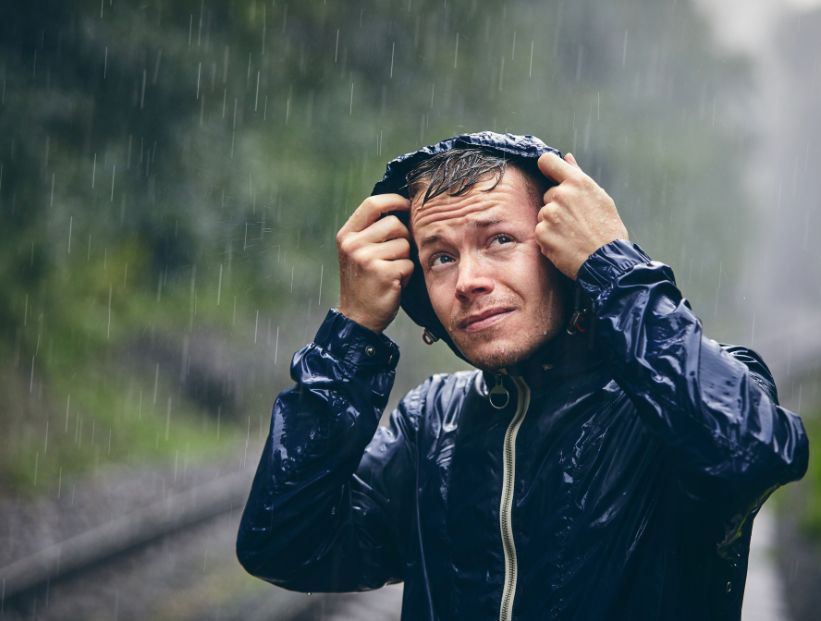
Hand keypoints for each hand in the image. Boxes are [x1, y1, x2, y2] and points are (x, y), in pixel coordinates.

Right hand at [336, 194, 413, 332]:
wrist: (357, 318)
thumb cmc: (364, 283)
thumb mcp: (358, 252)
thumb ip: (372, 231)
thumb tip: (402, 208)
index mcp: (346, 235)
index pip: (372, 203)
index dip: (394, 201)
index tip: (407, 205)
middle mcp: (353, 244)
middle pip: (394, 224)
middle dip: (403, 239)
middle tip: (394, 257)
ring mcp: (366, 258)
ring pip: (405, 244)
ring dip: (405, 259)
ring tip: (392, 272)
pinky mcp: (383, 273)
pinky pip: (409, 264)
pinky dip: (407, 275)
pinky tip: (394, 283)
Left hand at [535, 152, 628, 279]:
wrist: (607, 260)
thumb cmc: (607, 229)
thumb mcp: (599, 197)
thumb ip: (578, 176)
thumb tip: (567, 158)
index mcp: (577, 182)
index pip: (547, 161)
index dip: (547, 167)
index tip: (549, 174)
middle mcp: (560, 195)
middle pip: (548, 195)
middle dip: (557, 205)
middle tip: (576, 221)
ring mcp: (549, 214)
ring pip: (544, 214)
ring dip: (553, 223)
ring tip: (572, 234)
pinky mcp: (542, 233)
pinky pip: (541, 232)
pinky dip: (549, 239)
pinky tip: (565, 244)